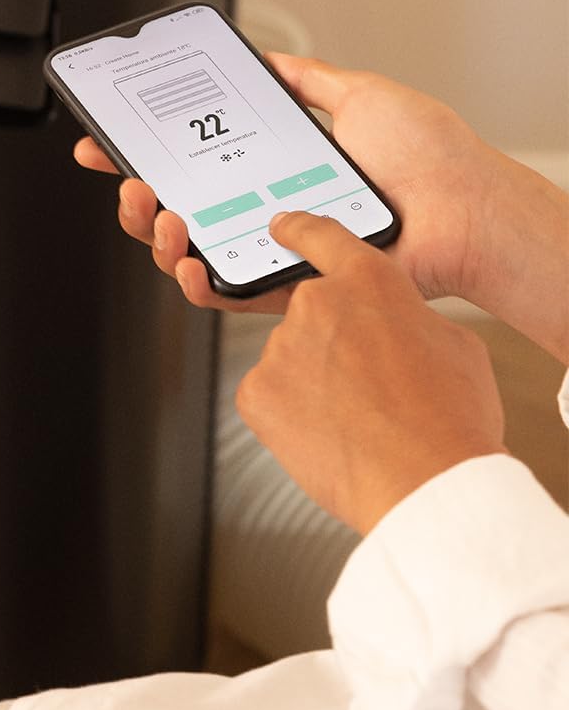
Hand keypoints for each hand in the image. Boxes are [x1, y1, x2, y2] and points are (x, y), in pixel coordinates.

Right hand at [75, 54, 490, 316]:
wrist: (465, 207)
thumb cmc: (428, 157)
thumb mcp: (358, 95)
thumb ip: (305, 79)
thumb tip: (265, 57)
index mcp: (273, 168)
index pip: (193, 162)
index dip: (142, 153)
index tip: (103, 140)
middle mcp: (267, 211)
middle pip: (177, 214)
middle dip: (134, 200)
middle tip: (128, 180)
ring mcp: (275, 252)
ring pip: (190, 256)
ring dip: (156, 236)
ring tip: (158, 213)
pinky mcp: (292, 288)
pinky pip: (230, 294)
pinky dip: (197, 282)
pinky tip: (186, 260)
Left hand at [235, 211, 505, 533]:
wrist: (426, 482)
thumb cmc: (450, 419)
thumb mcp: (453, 344)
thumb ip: (409, 319)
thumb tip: (393, 328)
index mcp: (369, 280)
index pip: (321, 237)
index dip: (299, 231)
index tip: (281, 228)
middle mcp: (316, 303)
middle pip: (311, 317)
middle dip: (331, 346)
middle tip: (368, 387)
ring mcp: (280, 348)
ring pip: (290, 361)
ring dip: (313, 384)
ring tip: (358, 421)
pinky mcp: (255, 394)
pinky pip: (268, 397)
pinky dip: (289, 416)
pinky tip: (328, 436)